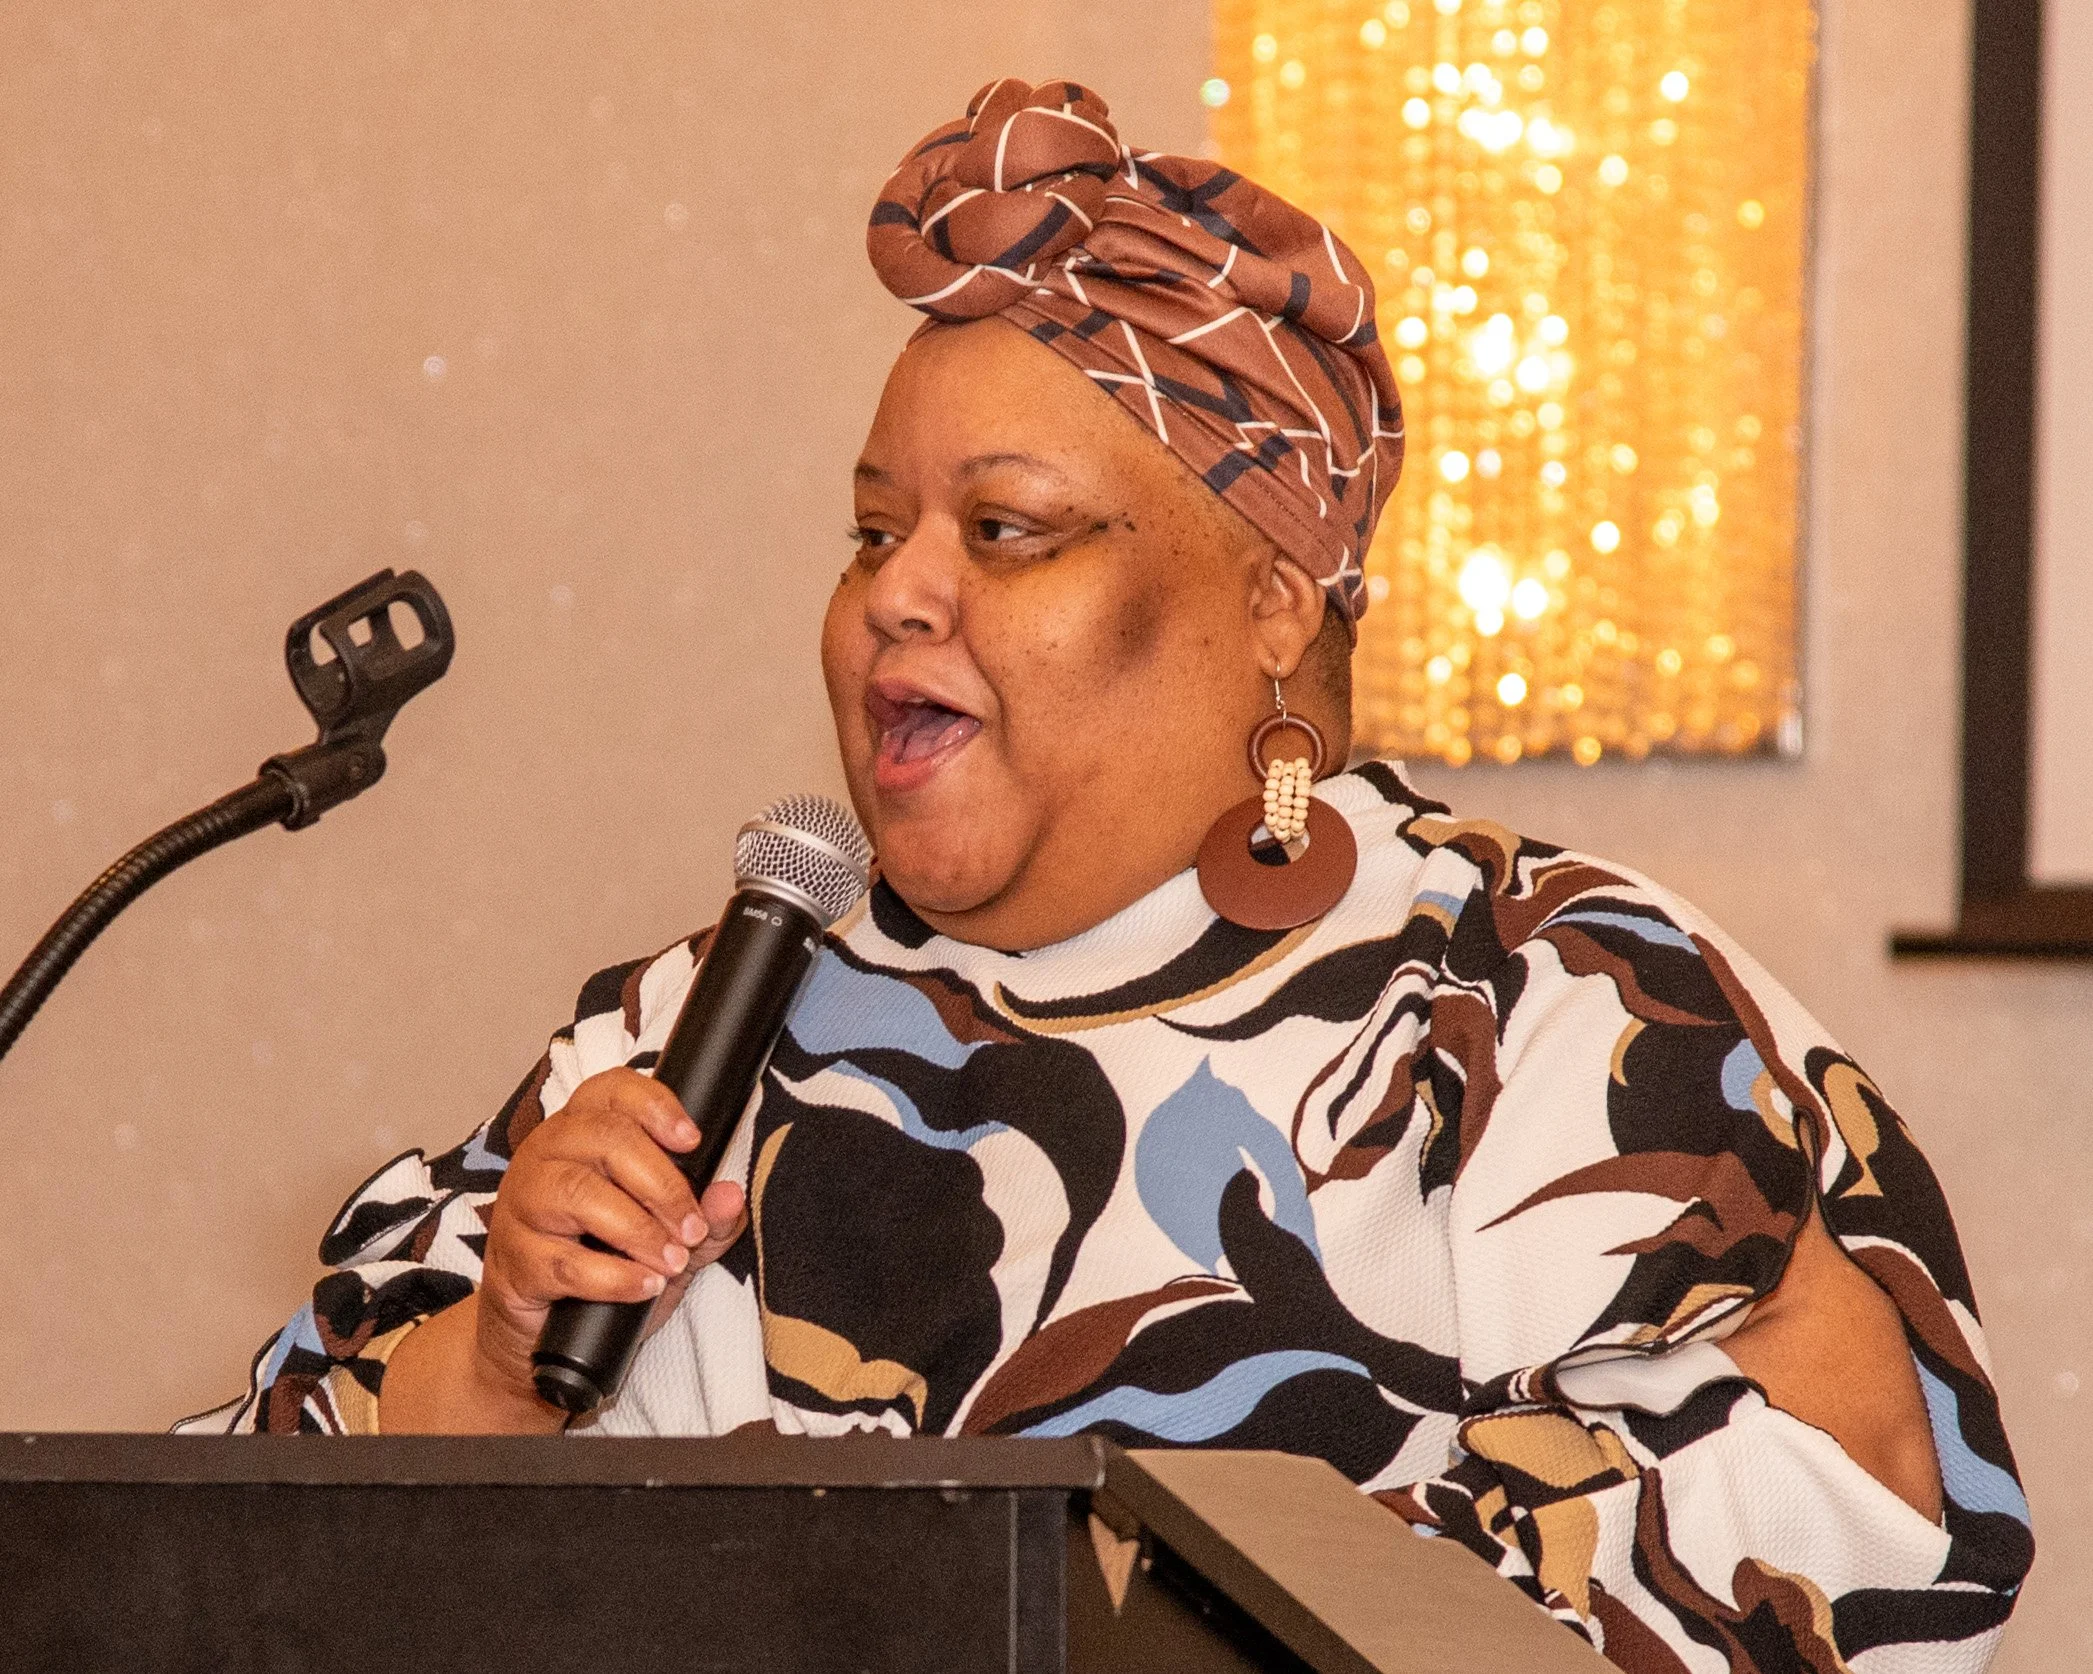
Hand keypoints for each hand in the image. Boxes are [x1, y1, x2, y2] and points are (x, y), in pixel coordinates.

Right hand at [471, 1067, 747, 1411]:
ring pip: (580, 1194)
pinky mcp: (514, 1260)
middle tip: (692, 1228)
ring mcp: (523, 1204)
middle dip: (664, 1186)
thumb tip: (730, 1196)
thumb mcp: (669, 1234)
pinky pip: (566, 1262)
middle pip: (606, 1139)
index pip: (613, 1090)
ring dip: (640, 1230)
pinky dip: (615, 1277)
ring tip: (673, 1260)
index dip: (655, 1106)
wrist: (542, 1328)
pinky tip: (644, 1286)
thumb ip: (706, 1215)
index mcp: (581, 1130)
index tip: (692, 1141)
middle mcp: (545, 1154)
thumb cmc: (606, 1261)